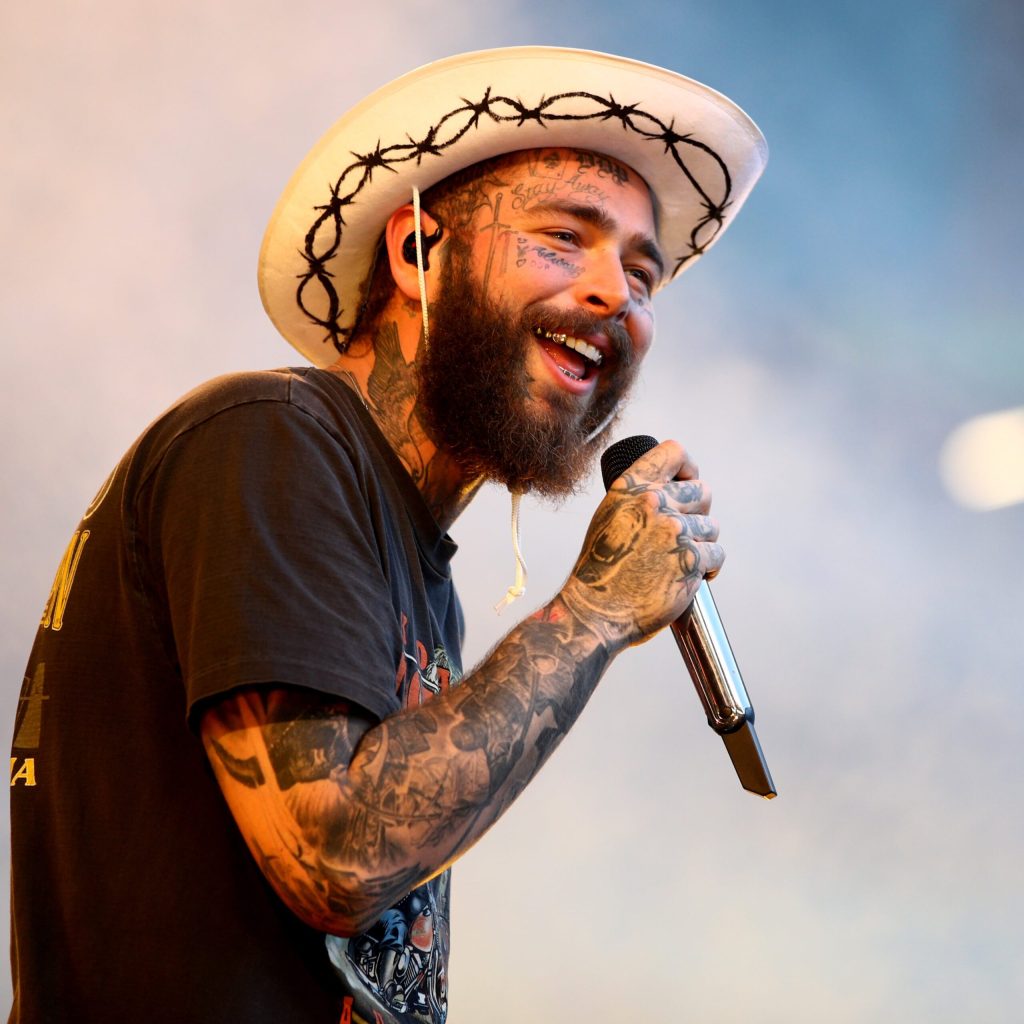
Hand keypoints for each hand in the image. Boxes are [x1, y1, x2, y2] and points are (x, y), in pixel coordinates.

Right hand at [562, 440, 722, 647]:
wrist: (595, 610)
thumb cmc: (601, 569)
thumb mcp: (610, 517)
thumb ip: (639, 499)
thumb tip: (675, 491)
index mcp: (630, 487)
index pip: (673, 452)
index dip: (688, 468)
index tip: (688, 483)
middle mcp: (652, 502)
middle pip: (702, 491)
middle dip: (698, 513)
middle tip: (683, 534)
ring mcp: (673, 530)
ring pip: (711, 527)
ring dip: (701, 544)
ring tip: (677, 561)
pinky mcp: (690, 559)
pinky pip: (716, 554)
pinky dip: (708, 567)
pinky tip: (689, 575)